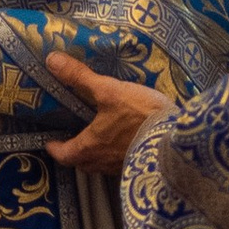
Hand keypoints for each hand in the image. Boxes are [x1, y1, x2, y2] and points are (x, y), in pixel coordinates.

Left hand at [43, 51, 165, 174]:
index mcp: (90, 147)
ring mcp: (122, 168)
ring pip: (101, 166)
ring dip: (95, 156)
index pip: (64, 155)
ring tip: (97, 140)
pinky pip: (120, 164)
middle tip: (73, 140)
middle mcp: (103, 163)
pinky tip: (124, 142)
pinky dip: (115, 156)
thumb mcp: (109, 91)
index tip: (50, 143)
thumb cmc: (140, 115)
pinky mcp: (140, 167)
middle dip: (75, 153)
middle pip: (82, 163)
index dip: (55, 149)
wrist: (178, 138)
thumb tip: (51, 60)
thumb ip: (80, 77)